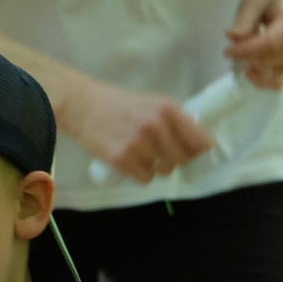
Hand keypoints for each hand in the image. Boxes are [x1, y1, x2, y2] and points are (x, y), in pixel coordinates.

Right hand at [63, 78, 212, 183]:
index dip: (198, 150)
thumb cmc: (119, 104)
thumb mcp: (151, 102)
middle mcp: (156, 125)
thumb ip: (173, 119)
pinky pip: (145, 178)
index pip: (200, 141)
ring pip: (164, 170)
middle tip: (161, 155)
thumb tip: (197, 142)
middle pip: (182, 159)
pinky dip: (141, 174)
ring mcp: (139, 143)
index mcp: (168, 108)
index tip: (192, 153)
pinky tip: (132, 162)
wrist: (82, 105)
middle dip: (174, 160)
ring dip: (156, 167)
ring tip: (143, 155)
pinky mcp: (122, 159)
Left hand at [224, 0, 282, 89]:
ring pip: (277, 75)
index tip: (227, 51)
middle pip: (272, 61)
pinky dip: (265, 75)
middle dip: (249, 59)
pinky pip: (281, 77)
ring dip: (257, 71)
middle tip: (233, 48)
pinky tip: (252, 64)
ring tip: (242, 57)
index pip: (269, 44)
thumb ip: (244, 20)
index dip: (246, 51)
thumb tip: (232, 39)